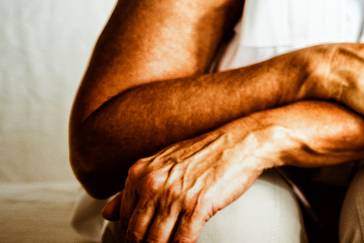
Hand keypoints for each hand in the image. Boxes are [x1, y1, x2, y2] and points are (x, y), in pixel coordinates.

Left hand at [101, 121, 275, 242]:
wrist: (241, 143)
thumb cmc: (205, 153)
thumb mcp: (162, 163)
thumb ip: (132, 188)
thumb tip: (108, 213)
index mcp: (140, 174)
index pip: (125, 218)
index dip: (131, 236)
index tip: (139, 241)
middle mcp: (153, 184)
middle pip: (137, 233)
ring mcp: (175, 196)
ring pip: (156, 241)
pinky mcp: (197, 206)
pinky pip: (182, 240)